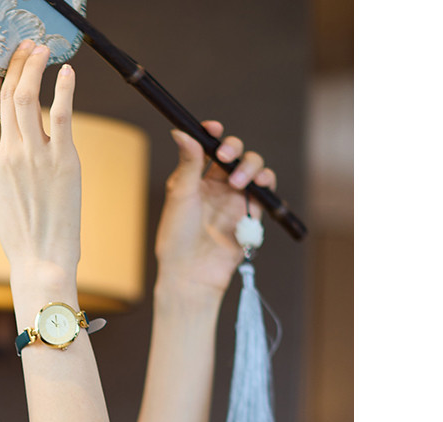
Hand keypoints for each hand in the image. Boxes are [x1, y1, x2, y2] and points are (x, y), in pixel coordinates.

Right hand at [0, 40, 81, 279]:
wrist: (39, 258)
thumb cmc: (22, 231)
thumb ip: (1, 161)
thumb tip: (10, 133)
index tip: (0, 59)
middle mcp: (7, 155)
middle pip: (6, 94)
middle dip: (16, 63)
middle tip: (26, 45)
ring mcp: (34, 156)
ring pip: (28, 97)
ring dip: (35, 67)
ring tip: (43, 50)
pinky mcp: (62, 160)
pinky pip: (60, 114)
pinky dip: (64, 88)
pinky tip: (67, 72)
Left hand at [154, 119, 277, 295]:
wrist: (191, 273)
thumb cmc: (177, 238)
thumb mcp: (180, 196)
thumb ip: (188, 164)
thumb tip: (180, 131)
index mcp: (195, 179)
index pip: (209, 148)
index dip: (213, 134)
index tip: (213, 128)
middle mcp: (216, 186)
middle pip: (236, 153)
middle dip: (236, 149)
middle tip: (227, 158)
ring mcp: (234, 199)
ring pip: (254, 168)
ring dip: (252, 167)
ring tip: (240, 183)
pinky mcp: (250, 214)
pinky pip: (265, 192)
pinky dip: (266, 185)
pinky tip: (258, 188)